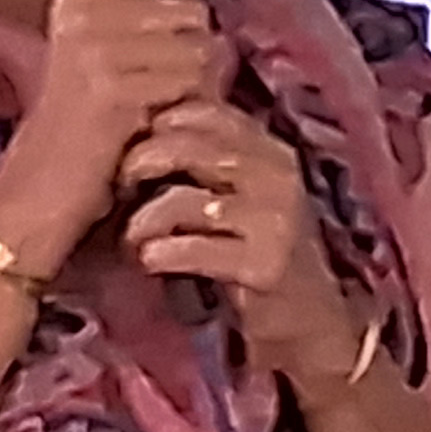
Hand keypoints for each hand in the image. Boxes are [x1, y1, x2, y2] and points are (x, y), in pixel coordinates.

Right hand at [0, 0, 217, 270]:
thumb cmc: (74, 144)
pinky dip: (192, 110)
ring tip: (164, 113)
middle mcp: (84, 14)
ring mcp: (98, 49)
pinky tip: (161, 130)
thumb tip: (200, 3)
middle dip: (198, 50)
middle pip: (190, 8)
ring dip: (200, 84)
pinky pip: (193, 82)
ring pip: (200, 45)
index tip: (187, 18)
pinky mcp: (115, 88)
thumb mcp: (98, 66)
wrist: (33, 202)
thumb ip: (140, 26)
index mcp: (77, 2)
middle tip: (172, 91)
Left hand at [119, 101, 354, 373]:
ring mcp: (275, 219)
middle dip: (142, 162)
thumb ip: (210, 159)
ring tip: (131, 239)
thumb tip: (142, 127)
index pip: (203, 111)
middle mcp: (278, 174)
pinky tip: (149, 260)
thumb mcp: (243, 194)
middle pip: (189, 146)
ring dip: (142, 220)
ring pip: (183, 200)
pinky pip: (193, 249)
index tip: (134, 150)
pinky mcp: (264, 264)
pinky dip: (159, 254)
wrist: (308, 321)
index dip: (158, 124)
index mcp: (271, 149)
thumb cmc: (258, 251)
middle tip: (122, 187)